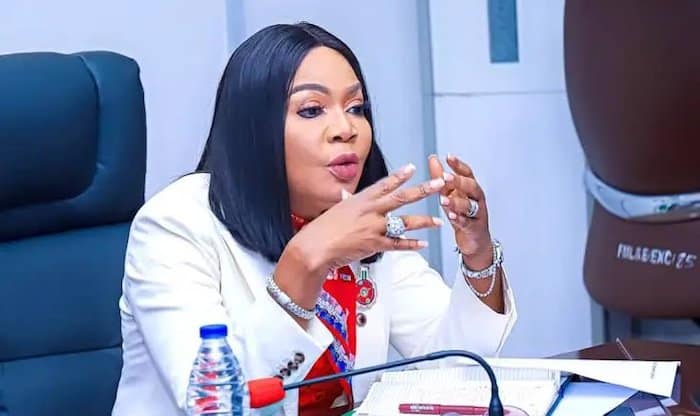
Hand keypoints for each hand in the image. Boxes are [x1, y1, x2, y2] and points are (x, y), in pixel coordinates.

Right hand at [291, 163, 444, 273]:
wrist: (315, 248)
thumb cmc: (322, 229)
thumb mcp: (336, 210)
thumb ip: (346, 202)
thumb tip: (346, 194)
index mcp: (361, 199)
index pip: (384, 184)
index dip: (400, 176)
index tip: (413, 167)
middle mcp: (370, 211)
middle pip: (401, 198)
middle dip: (423, 190)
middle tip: (439, 184)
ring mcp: (374, 227)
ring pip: (405, 222)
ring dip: (424, 221)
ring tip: (438, 221)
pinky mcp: (375, 245)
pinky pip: (398, 244)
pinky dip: (411, 245)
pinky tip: (423, 244)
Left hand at [428, 154, 492, 269]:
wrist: (474, 241)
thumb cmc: (462, 214)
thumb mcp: (450, 194)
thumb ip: (441, 177)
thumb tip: (433, 158)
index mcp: (471, 188)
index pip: (467, 173)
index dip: (458, 165)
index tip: (449, 157)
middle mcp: (477, 198)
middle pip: (471, 186)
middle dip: (458, 181)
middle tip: (445, 177)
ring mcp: (477, 213)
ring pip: (469, 205)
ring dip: (456, 201)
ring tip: (444, 199)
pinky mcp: (474, 228)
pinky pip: (467, 222)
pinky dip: (459, 219)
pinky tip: (451, 216)